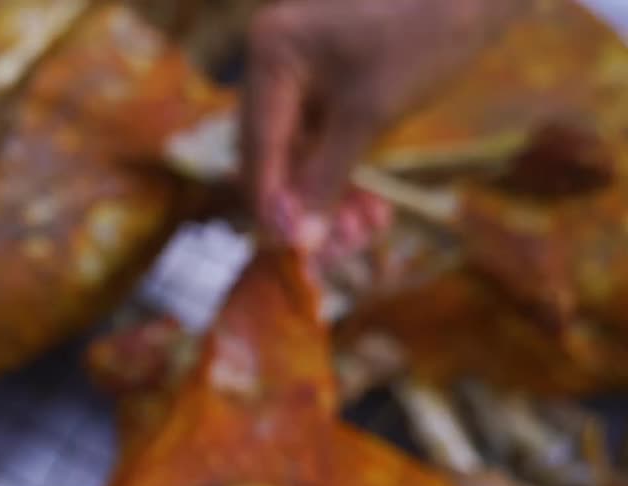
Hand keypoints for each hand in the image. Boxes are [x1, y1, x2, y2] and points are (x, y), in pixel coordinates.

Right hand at [242, 0, 527, 249]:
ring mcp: (302, 77)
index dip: (271, 203)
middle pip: (273, 157)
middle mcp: (275, 64)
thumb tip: (297, 242)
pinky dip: (344, 178)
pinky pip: (323, 146)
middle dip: (305, 206)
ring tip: (366, 232)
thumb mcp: (370, 113)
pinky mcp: (330, 89)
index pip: (258, 145)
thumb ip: (326, 178)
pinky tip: (371, 210)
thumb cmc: (425, 35)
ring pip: (300, 158)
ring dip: (329, 199)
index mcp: (271, 54)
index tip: (291, 252)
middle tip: (341, 249)